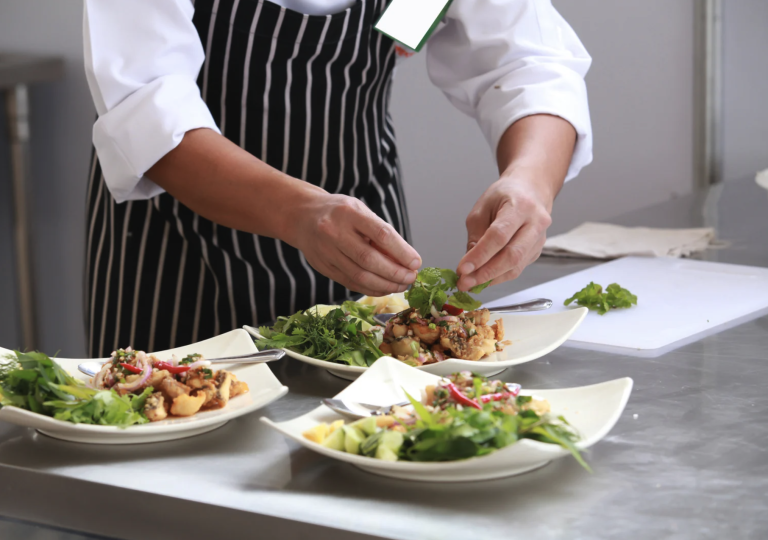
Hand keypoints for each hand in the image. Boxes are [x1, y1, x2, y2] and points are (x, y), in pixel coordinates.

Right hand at [289, 193, 421, 296]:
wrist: (303, 216)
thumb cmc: (340, 213)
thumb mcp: (360, 211)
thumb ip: (380, 232)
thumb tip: (406, 259)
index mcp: (349, 212)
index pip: (380, 234)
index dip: (401, 251)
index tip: (416, 263)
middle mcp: (334, 231)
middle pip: (369, 259)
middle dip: (395, 273)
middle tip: (411, 278)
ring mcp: (326, 251)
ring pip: (359, 275)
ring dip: (385, 285)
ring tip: (401, 285)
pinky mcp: (323, 267)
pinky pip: (350, 283)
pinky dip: (371, 288)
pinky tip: (384, 288)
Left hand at [456, 173, 553, 290]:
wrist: (531, 189)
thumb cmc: (504, 196)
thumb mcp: (482, 208)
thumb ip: (476, 235)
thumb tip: (470, 264)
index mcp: (520, 206)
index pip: (499, 236)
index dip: (480, 255)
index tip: (462, 269)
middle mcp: (536, 223)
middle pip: (512, 255)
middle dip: (486, 273)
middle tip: (465, 283)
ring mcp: (540, 238)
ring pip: (516, 266)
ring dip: (491, 279)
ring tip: (470, 283)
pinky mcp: (537, 251)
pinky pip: (517, 268)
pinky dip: (499, 276)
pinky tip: (483, 278)